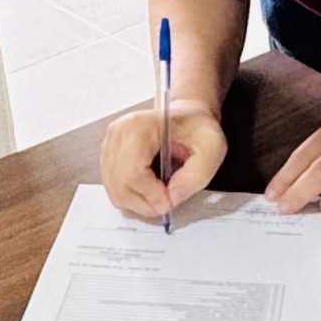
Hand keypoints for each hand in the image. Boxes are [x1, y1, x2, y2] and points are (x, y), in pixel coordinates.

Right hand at [100, 98, 226, 218]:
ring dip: (137, 203)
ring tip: (159, 196)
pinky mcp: (108, 154)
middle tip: (166, 204)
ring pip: (114, 190)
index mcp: (141, 125)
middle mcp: (119, 132)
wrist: (186, 117)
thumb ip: (195, 176)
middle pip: (119, 184)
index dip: (151, 194)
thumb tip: (170, 199)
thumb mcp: (211, 148)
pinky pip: (112, 187)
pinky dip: (130, 197)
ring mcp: (110, 143)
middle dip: (144, 203)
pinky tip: (148, 191)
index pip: (133, 171)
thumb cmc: (197, 128)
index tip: (169, 201)